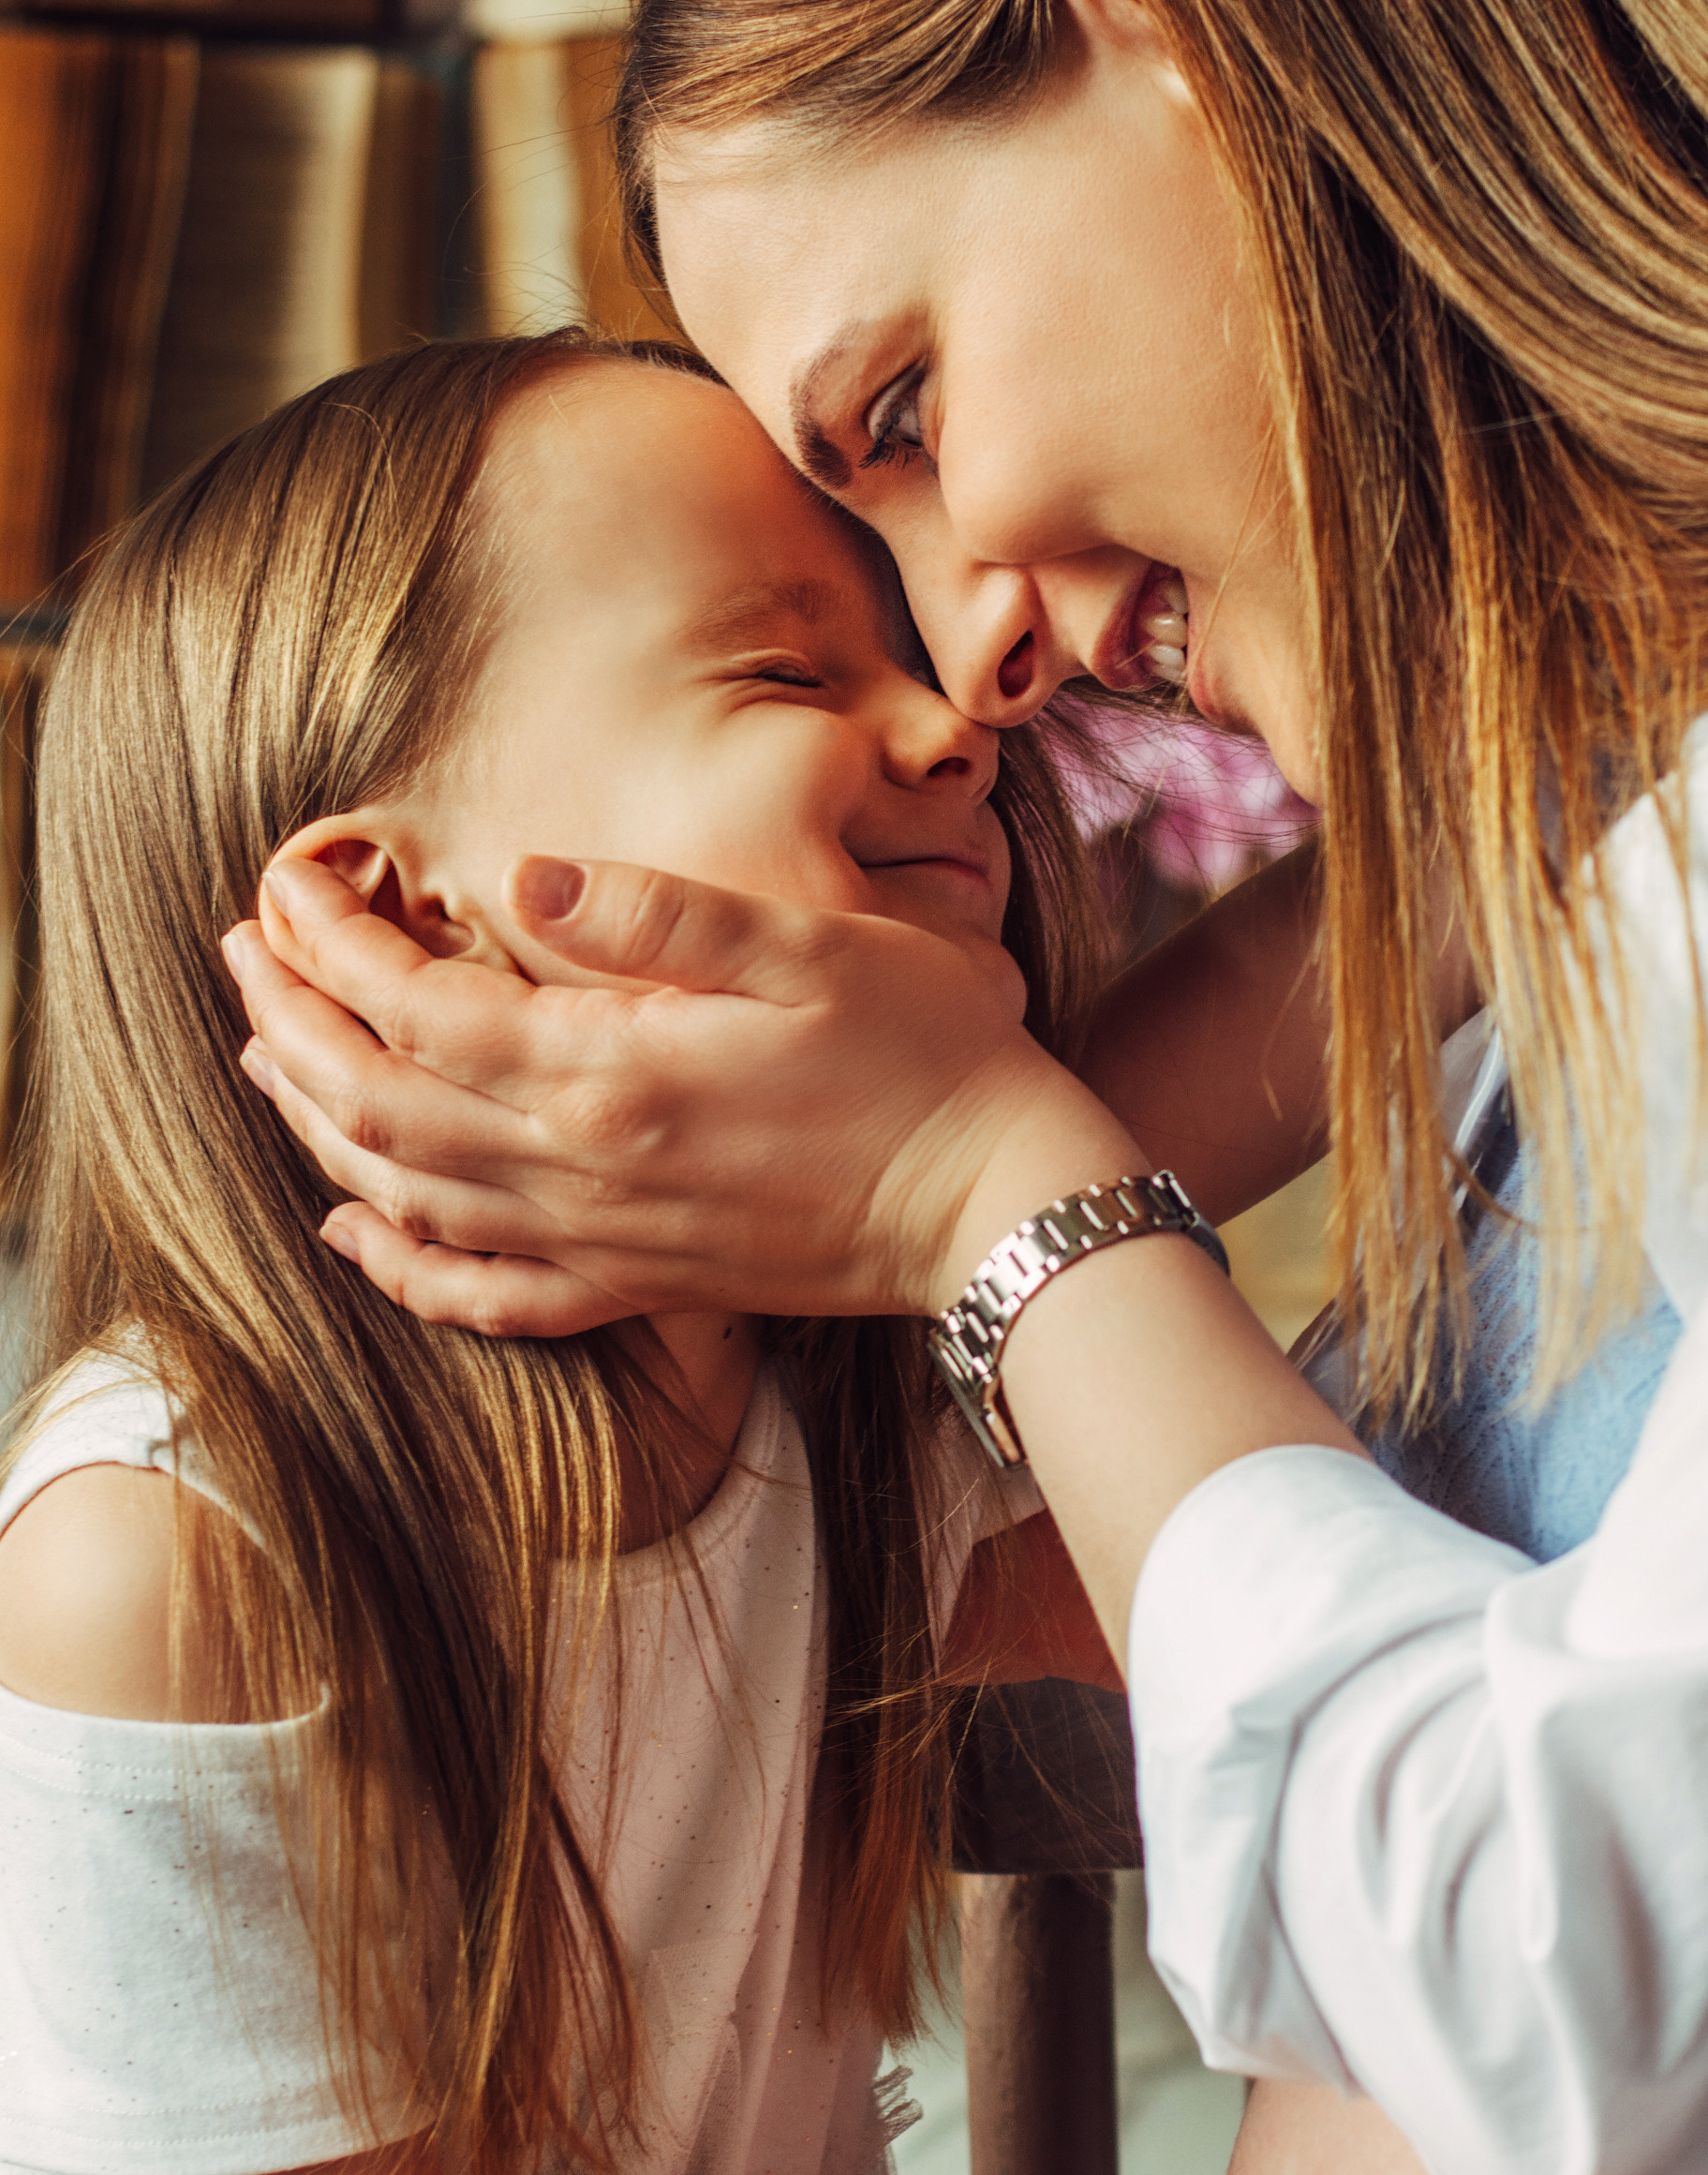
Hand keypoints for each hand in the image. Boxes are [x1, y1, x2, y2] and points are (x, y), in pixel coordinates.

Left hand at [227, 849, 1112, 1337]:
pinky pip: (485, 1295)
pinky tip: (353, 1231)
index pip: (415, 1007)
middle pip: (377, 1105)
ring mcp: (605, 1243)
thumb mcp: (808, 946)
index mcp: (612, 1073)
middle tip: (239, 950)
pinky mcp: (640, 1287)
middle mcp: (583, 1171)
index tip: (285, 879)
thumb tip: (515, 883)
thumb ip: (656, 917)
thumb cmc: (926, 1055)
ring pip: (405, 1197)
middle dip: (289, 1023)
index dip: (330, 942)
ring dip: (316, 1123)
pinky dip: (400, 1266)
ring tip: (265, 1054)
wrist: (1001, 1203)